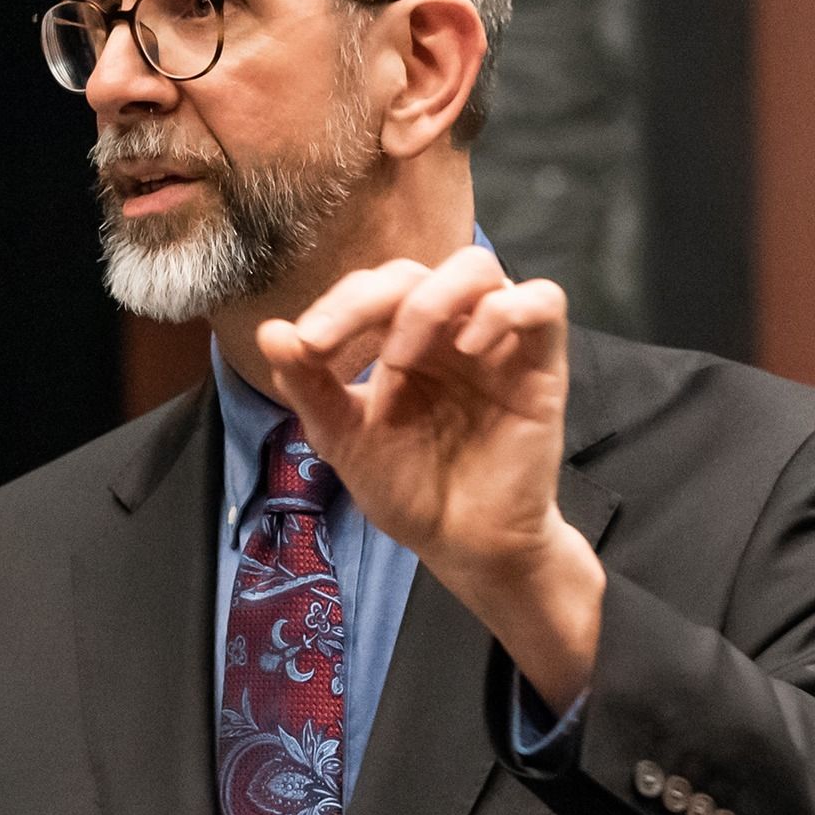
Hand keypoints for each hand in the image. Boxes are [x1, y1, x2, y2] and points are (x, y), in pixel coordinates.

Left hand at [257, 246, 603, 709]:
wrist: (463, 545)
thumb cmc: (409, 490)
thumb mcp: (344, 439)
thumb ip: (309, 386)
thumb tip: (269, 331)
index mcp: (401, 341)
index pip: (372, 289)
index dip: (336, 305)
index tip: (305, 345)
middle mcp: (448, 333)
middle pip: (415, 271)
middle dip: (365, 301)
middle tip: (330, 347)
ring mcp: (496, 345)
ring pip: (478, 269)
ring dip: (431, 299)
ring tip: (401, 356)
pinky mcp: (541, 367)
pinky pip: (545, 303)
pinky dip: (506, 309)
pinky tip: (471, 347)